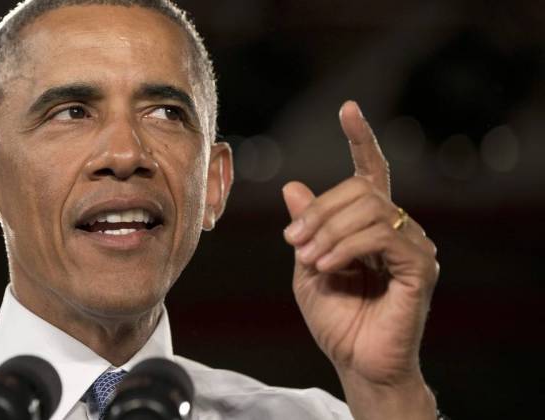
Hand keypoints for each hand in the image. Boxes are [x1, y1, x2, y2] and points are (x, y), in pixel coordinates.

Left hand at [282, 101, 438, 418]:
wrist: (356, 361)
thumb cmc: (335, 319)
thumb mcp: (307, 266)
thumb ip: (306, 228)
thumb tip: (294, 186)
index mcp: (370, 225)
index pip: (370, 172)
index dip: (361, 139)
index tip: (348, 108)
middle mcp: (396, 228)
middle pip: (359, 189)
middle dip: (318, 211)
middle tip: (293, 240)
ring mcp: (412, 245)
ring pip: (369, 208)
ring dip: (328, 230)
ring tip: (309, 258)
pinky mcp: (420, 266)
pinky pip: (381, 235)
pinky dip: (346, 246)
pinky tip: (326, 265)